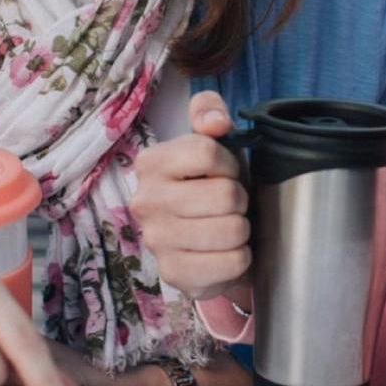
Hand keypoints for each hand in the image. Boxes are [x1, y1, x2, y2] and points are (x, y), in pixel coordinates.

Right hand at [131, 91, 252, 299]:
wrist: (203, 241)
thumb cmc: (210, 185)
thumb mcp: (212, 141)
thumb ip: (209, 111)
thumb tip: (216, 123)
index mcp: (151, 163)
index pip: (206, 152)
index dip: (229, 163)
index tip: (225, 173)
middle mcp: (145, 201)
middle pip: (224, 195)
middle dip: (239, 199)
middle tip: (228, 205)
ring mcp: (156, 241)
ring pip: (232, 230)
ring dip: (241, 229)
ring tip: (227, 226)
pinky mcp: (174, 274)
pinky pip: (231, 263)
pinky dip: (239, 258)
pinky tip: (224, 253)